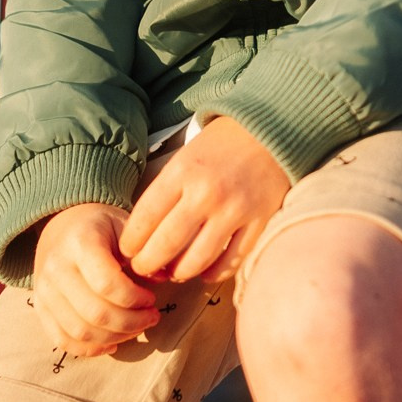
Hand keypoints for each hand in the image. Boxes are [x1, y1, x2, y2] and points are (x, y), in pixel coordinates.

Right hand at [32, 203, 159, 355]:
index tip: (151, 298)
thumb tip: (162, 278)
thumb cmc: (102, 227)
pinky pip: (62, 340)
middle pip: (95, 313)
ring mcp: (44, 290)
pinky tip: (113, 343)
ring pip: (80, 331)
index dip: (135, 299)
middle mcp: (56, 266)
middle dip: (131, 323)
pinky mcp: (39, 307)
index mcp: (80, 242)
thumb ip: (142, 252)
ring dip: (115, 337)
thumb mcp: (125, 227)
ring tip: (136, 328)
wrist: (63, 226)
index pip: (107, 284)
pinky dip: (89, 349)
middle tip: (151, 317)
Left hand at [120, 116, 290, 283]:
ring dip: (179, 272)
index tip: (128, 251)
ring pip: (198, 259)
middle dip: (148, 264)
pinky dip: (215, 272)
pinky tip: (205, 273)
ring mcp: (235, 209)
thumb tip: (144, 229)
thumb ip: (168, 188)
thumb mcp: (186, 154)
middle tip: (144, 269)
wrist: (273, 128)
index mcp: (183, 171)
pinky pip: (232, 260)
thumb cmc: (224, 143)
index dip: (131, 242)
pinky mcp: (259, 220)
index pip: (145, 218)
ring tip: (173, 273)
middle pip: (166, 244)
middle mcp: (207, 192)